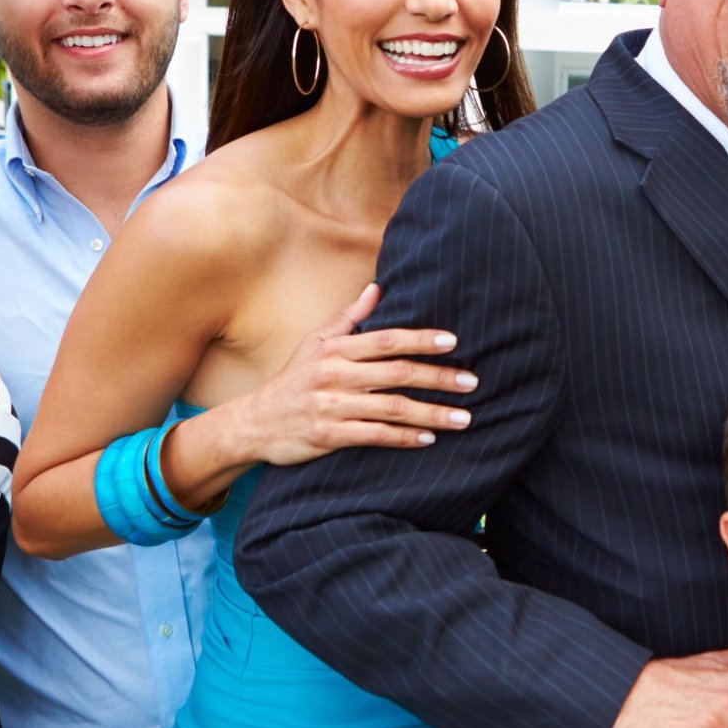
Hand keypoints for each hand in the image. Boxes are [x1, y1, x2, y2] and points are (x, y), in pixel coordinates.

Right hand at [222, 284, 478, 466]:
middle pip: (397, 373)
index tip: (453, 342)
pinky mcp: (328, 435)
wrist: (254, 422)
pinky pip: (373, 436)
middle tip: (472, 382)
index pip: (386, 340)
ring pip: (391, 408)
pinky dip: (403, 438)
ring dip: (431, 413)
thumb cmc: (293, 379)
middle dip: (439, 378)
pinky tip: (428, 439)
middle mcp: (334, 375)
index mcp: (335, 349)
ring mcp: (331, 406)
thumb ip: (349, 318)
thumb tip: (377, 288)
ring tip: (463, 417)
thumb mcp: (315, 343)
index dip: (421, 339)